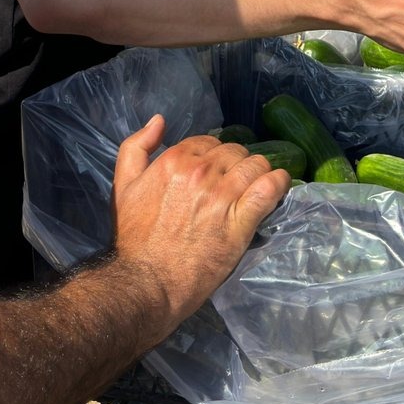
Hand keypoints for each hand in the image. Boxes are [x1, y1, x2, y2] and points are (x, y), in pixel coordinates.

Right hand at [108, 116, 287, 335]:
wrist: (147, 282)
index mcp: (175, 160)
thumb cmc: (134, 238)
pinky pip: (269, 189)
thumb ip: (137, 147)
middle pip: (235, 152)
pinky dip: (279, 182)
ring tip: (258, 185)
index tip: (216, 171)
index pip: (209, 142)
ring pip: (256, 165)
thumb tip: (159, 121)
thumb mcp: (123, 185)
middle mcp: (201, 173)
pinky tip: (280, 184)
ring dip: (259, 172)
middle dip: (236, 163)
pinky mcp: (241, 222)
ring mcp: (223, 196)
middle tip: (234, 183)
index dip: (214, 155)